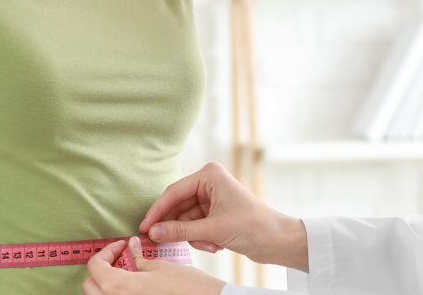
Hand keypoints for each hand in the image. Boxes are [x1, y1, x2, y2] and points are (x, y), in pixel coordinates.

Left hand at [83, 236, 225, 294]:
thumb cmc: (188, 287)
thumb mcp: (161, 267)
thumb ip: (139, 258)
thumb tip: (131, 247)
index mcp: (120, 287)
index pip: (95, 267)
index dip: (106, 251)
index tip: (122, 245)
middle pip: (90, 285)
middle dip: (101, 269)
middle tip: (121, 258)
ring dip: (107, 283)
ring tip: (127, 273)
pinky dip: (118, 292)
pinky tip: (135, 285)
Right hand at [138, 162, 308, 270]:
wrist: (277, 241)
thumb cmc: (253, 226)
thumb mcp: (214, 230)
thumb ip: (181, 231)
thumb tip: (153, 232)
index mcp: (210, 175)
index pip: (174, 192)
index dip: (157, 211)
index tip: (144, 227)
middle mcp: (209, 183)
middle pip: (177, 207)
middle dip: (179, 228)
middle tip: (163, 242)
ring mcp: (211, 199)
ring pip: (185, 220)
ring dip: (194, 236)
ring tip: (211, 244)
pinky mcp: (214, 214)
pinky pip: (194, 227)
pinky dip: (201, 239)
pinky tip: (216, 245)